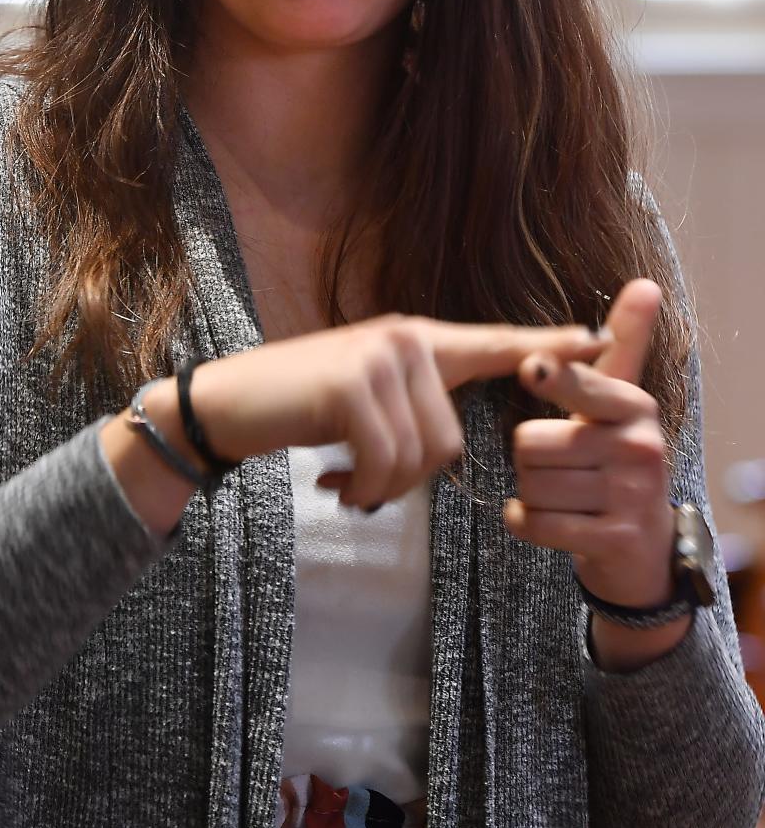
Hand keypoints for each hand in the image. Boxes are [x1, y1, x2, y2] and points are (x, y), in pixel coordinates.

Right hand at [191, 314, 609, 509]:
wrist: (228, 405)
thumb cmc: (300, 407)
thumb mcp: (366, 396)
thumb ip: (413, 402)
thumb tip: (445, 446)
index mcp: (416, 340)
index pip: (494, 341)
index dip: (547, 344)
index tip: (600, 338)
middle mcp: (404, 339)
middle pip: (449, 439)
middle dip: (407, 479)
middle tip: (361, 481)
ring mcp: (378, 357)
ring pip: (421, 456)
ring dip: (381, 488)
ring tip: (344, 479)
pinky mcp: (351, 386)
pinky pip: (386, 463)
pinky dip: (361, 490)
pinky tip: (333, 486)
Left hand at [504, 280, 675, 608]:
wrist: (642, 545)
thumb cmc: (616, 457)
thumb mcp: (618, 399)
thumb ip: (622, 343)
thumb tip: (646, 284)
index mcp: (634, 405)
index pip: (582, 385)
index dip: (553, 378)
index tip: (532, 369)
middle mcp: (639, 446)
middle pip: (531, 441)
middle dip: (528, 456)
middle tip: (562, 465)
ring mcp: (631, 495)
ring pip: (530, 483)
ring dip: (529, 491)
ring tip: (562, 493)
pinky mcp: (614, 538)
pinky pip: (535, 522)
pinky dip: (524, 522)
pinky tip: (545, 519)